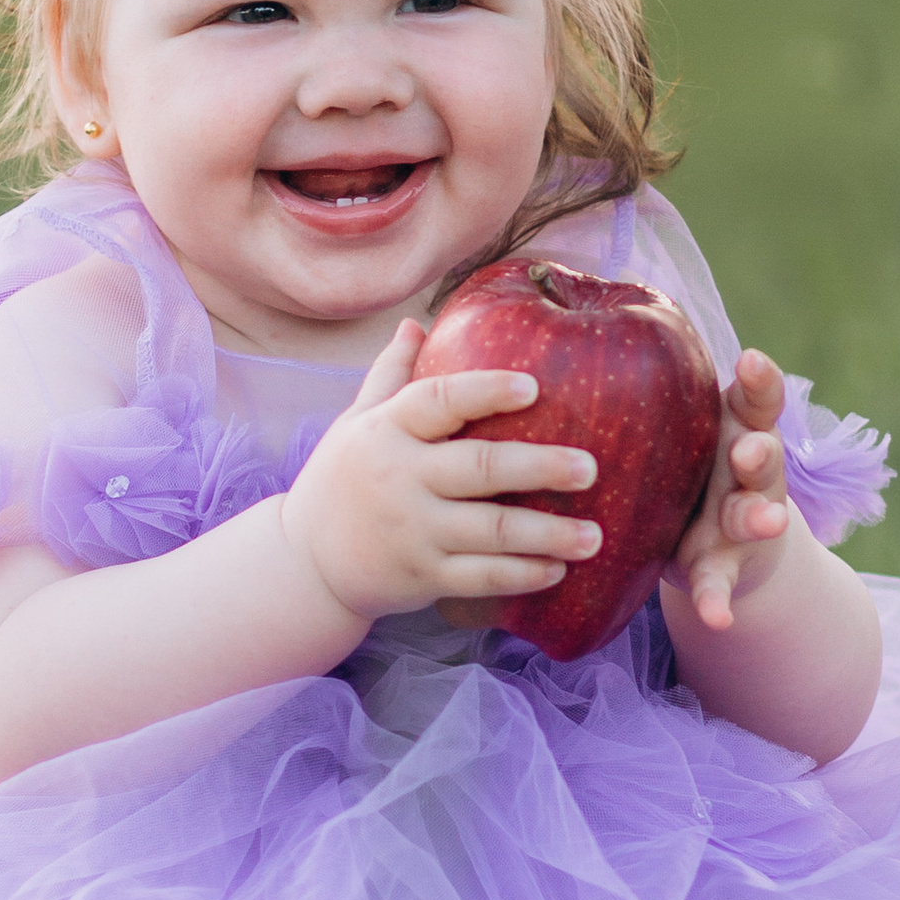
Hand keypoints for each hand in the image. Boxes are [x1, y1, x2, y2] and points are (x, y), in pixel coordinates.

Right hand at [280, 320, 602, 625]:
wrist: (304, 562)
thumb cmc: (343, 480)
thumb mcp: (355, 423)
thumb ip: (390, 374)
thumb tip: (416, 322)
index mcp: (386, 431)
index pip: (438, 400)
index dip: (485, 391)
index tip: (534, 386)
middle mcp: (400, 478)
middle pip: (479, 467)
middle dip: (540, 466)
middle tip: (591, 468)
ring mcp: (412, 530)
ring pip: (490, 531)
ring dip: (547, 534)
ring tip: (595, 536)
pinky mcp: (421, 575)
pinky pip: (480, 577)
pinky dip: (521, 575)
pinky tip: (558, 570)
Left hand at [669, 348, 791, 634]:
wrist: (715, 545)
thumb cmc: (680, 465)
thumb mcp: (676, 429)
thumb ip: (646, 387)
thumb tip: (563, 301)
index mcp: (734, 429)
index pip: (754, 399)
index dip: (758, 382)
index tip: (752, 361)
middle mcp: (747, 471)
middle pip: (762, 456)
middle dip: (760, 453)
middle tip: (751, 449)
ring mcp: (742, 522)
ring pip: (755, 516)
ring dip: (759, 518)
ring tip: (764, 522)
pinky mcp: (726, 568)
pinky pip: (721, 584)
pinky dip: (718, 599)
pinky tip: (717, 617)